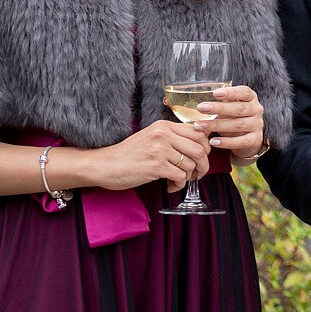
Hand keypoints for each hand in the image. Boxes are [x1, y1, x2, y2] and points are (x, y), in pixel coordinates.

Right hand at [87, 120, 211, 191]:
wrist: (104, 165)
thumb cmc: (129, 154)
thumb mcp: (152, 138)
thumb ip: (173, 138)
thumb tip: (200, 144)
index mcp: (164, 126)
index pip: (199, 133)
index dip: (206, 148)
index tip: (201, 158)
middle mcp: (164, 135)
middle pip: (200, 149)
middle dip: (203, 165)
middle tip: (197, 173)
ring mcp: (160, 150)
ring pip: (191, 165)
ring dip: (188, 177)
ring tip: (176, 180)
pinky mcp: (156, 166)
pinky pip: (180, 177)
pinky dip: (179, 185)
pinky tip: (169, 186)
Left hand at [198, 84, 266, 162]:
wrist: (249, 139)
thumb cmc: (234, 118)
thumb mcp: (230, 108)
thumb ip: (220, 103)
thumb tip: (196, 102)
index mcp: (251, 99)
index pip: (244, 92)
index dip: (231, 92)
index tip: (215, 93)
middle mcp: (256, 111)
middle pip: (239, 108)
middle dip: (219, 108)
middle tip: (200, 108)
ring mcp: (257, 126)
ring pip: (238, 125)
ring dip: (217, 125)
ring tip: (200, 126)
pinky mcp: (255, 140)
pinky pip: (241, 141)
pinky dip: (226, 142)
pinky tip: (213, 141)